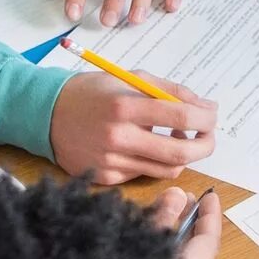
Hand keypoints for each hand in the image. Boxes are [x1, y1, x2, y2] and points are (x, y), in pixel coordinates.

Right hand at [48, 70, 217, 183]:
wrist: (46, 115)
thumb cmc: (93, 93)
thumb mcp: (129, 79)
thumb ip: (169, 91)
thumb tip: (207, 107)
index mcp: (124, 107)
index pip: (181, 117)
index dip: (205, 118)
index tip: (212, 116)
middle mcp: (117, 138)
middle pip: (179, 153)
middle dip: (205, 145)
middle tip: (209, 137)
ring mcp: (111, 162)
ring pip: (167, 169)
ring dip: (182, 156)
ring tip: (177, 139)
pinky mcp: (106, 179)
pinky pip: (144, 174)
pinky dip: (153, 162)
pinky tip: (146, 147)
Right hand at [149, 186, 223, 258]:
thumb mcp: (144, 247)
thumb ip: (160, 222)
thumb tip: (178, 196)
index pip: (208, 241)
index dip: (210, 216)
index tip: (209, 194)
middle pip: (192, 251)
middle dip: (188, 222)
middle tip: (180, 199)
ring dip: (169, 236)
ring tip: (158, 213)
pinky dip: (154, 252)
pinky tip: (139, 243)